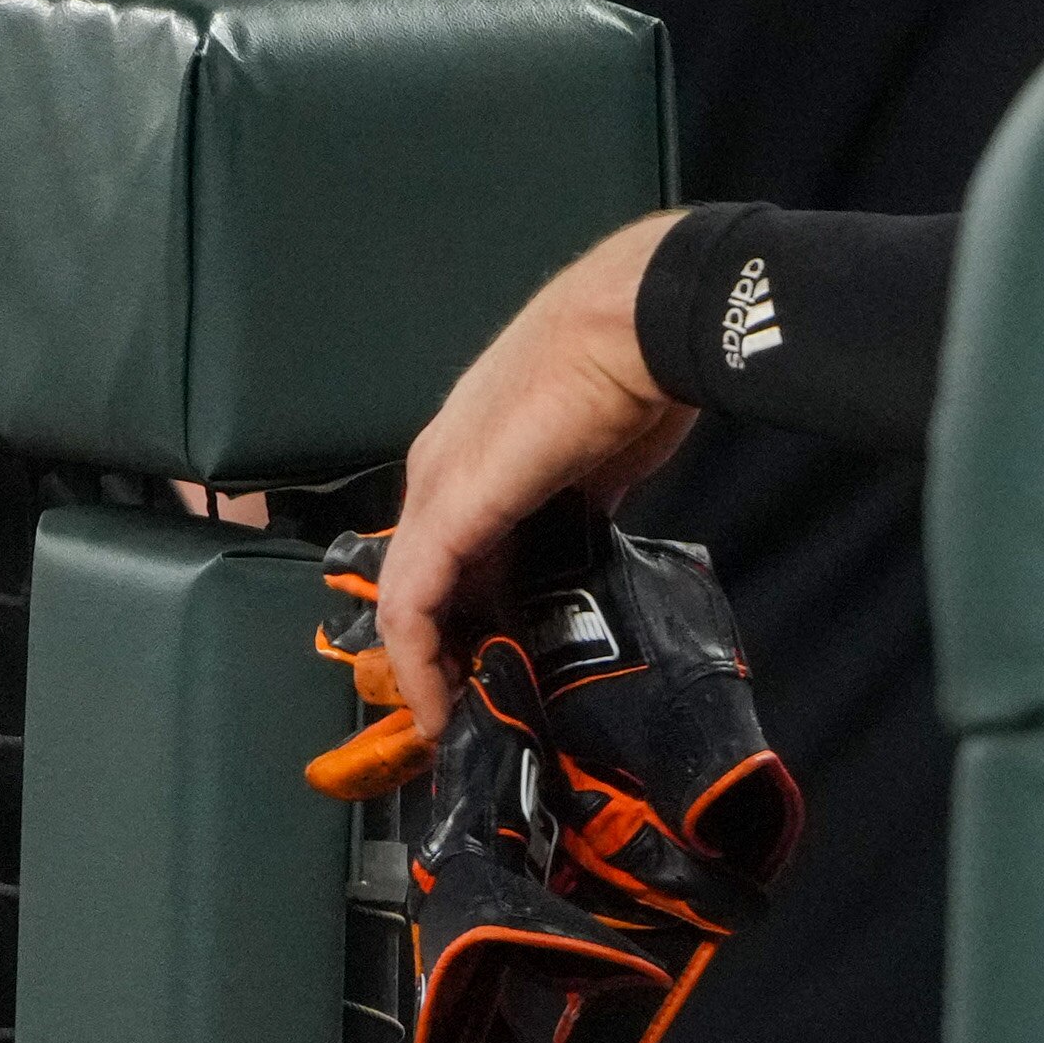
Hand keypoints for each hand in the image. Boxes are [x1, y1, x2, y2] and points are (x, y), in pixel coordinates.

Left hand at [373, 214, 697, 741]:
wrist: (637, 322)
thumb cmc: (635, 368)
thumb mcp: (604, 455)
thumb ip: (582, 501)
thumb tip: (587, 539)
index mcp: (474, 449)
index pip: (450, 548)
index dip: (466, 614)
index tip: (495, 669)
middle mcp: (439, 467)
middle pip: (420, 578)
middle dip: (443, 650)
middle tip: (472, 709)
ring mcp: (437, 487)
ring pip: (406, 598)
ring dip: (427, 668)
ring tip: (456, 720)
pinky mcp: (449, 512)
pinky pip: (413, 604)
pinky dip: (421, 664)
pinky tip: (444, 706)